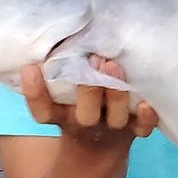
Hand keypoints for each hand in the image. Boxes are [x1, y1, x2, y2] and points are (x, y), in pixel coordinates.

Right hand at [19, 56, 158, 150]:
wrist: (100, 145)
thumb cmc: (77, 104)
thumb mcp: (60, 95)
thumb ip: (58, 71)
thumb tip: (52, 32)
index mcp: (62, 116)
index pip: (43, 111)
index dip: (34, 93)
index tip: (30, 68)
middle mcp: (86, 123)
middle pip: (84, 115)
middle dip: (88, 89)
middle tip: (93, 59)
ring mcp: (112, 128)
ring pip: (115, 118)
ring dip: (116, 95)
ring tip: (115, 65)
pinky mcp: (136, 130)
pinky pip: (143, 129)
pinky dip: (147, 118)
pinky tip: (148, 104)